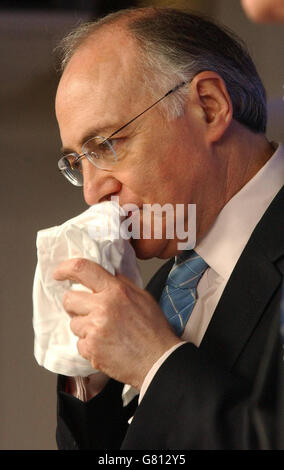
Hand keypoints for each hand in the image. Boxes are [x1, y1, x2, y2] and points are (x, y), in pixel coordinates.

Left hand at [53, 258, 181, 389]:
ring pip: (73, 323)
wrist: (158, 360)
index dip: (65, 268)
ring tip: (105, 333)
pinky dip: (89, 346)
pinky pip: (79, 343)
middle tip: (89, 311)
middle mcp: (103, 307)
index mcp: (116, 291)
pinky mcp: (91, 348)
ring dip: (85, 328)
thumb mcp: (143, 297)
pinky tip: (106, 346)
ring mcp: (95, 329)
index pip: (82, 269)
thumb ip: (122, 284)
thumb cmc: (154, 331)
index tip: (59, 273)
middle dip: (75, 305)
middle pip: (69, 298)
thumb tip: (107, 274)